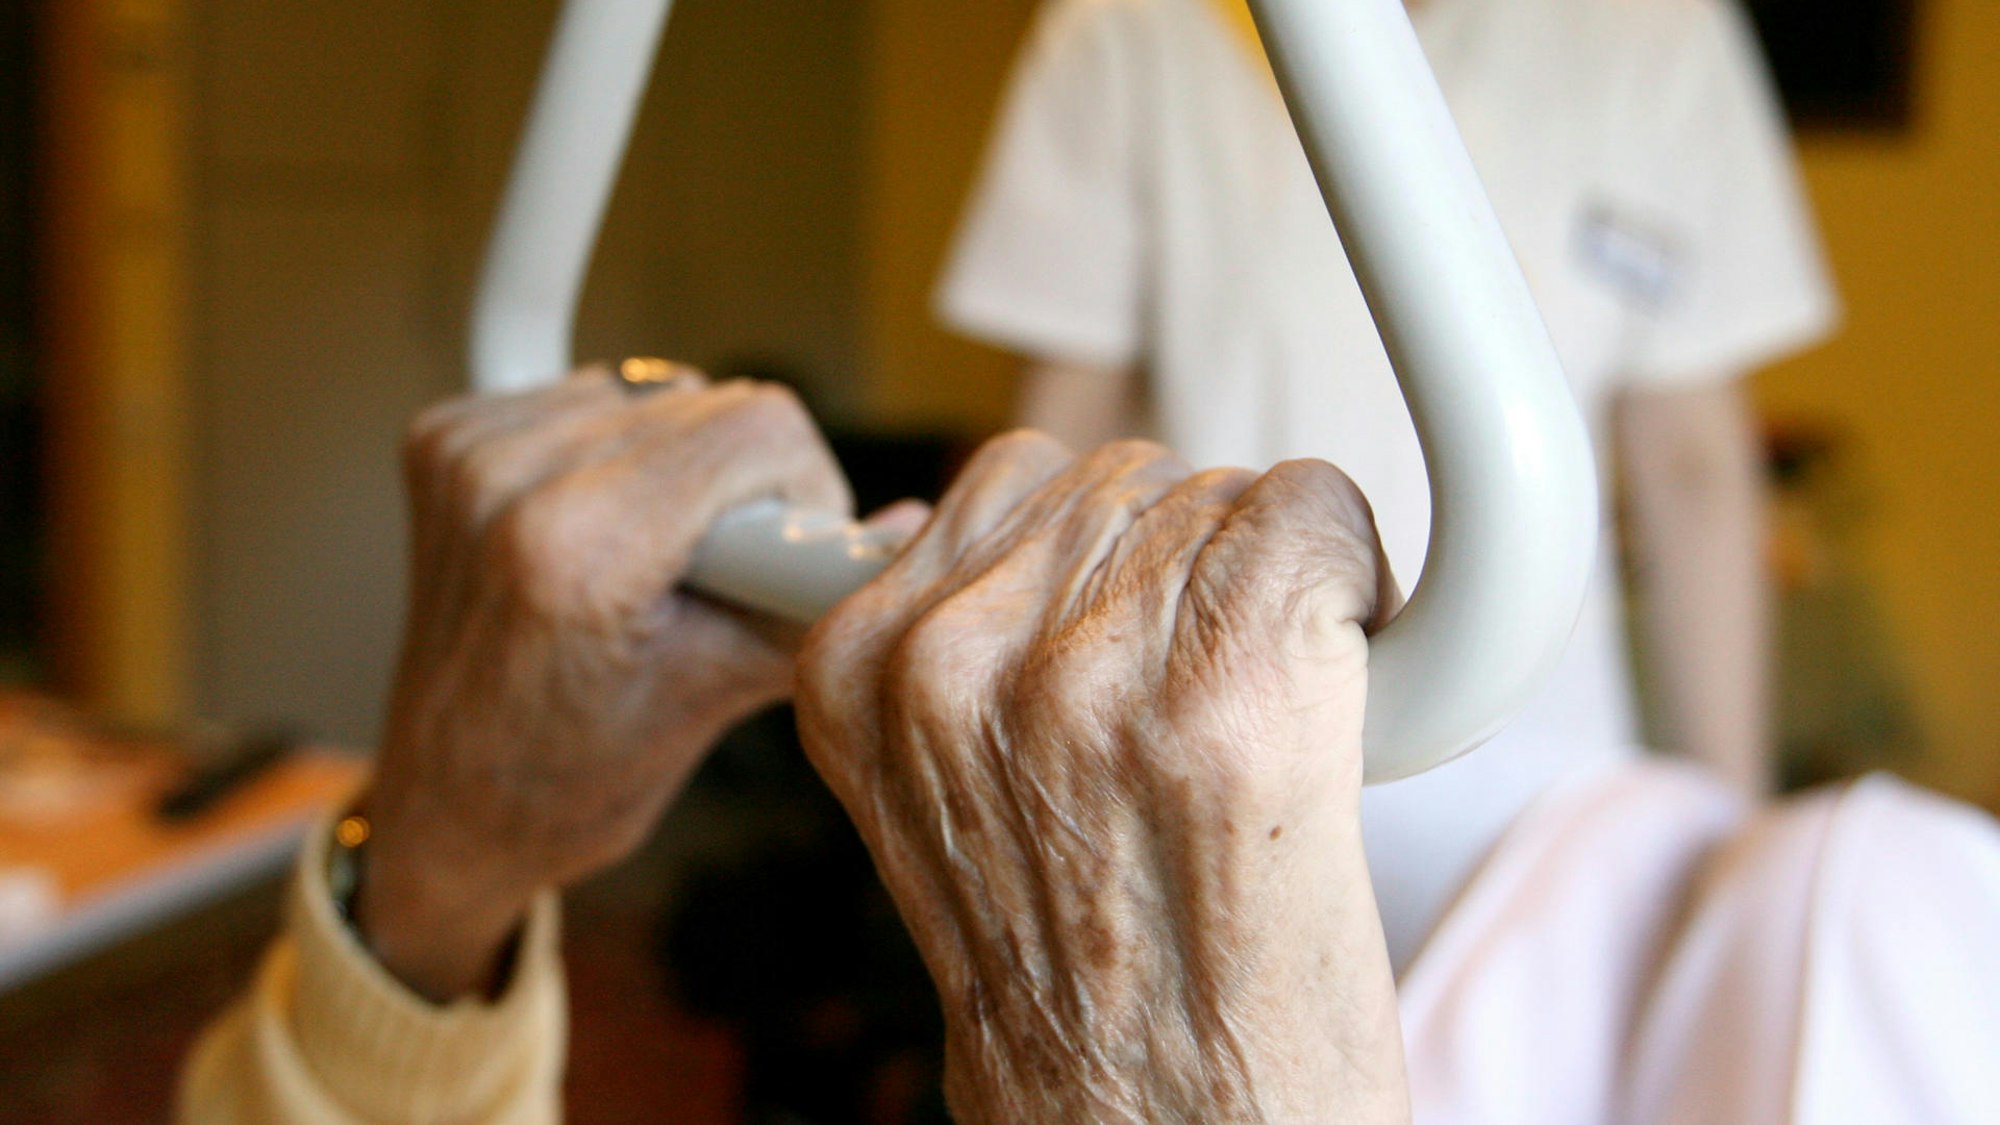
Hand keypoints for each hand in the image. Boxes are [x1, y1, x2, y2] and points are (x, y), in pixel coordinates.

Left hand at [359, 371, 849, 1000]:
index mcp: (578, 549)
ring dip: (674, 462)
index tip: (787, 554)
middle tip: (718, 573)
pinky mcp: (445, 438)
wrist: (448, 806)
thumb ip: (814, 599)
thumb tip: (907, 530)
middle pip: (709, 401)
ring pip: (652, 392)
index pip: (758, 427)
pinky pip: (584, 397)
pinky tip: (598, 529)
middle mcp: (508, 481)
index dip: (803, 488)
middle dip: (741, 482)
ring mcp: (467, 454)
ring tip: (650, 558)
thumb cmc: (571, 777)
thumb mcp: (718, 693)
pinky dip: (611, 451)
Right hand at [797, 435, 1410, 1122]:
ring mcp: (1088, 675)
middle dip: (1184, 563)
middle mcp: (955, 659)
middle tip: (1203, 695)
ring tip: (1254, 717)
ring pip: (1220, 495)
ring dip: (1266, 579)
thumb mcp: (941, 800)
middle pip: (1126, 479)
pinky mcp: (1232, 693)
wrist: (1163, 1124)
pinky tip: (1334, 686)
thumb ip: (956, 657)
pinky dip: (1350, 579)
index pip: (1010, 481)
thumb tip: (1021, 522)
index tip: (1131, 628)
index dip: (1098, 551)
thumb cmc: (1077, 979)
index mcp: (862, 675)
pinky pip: (1311, 514)